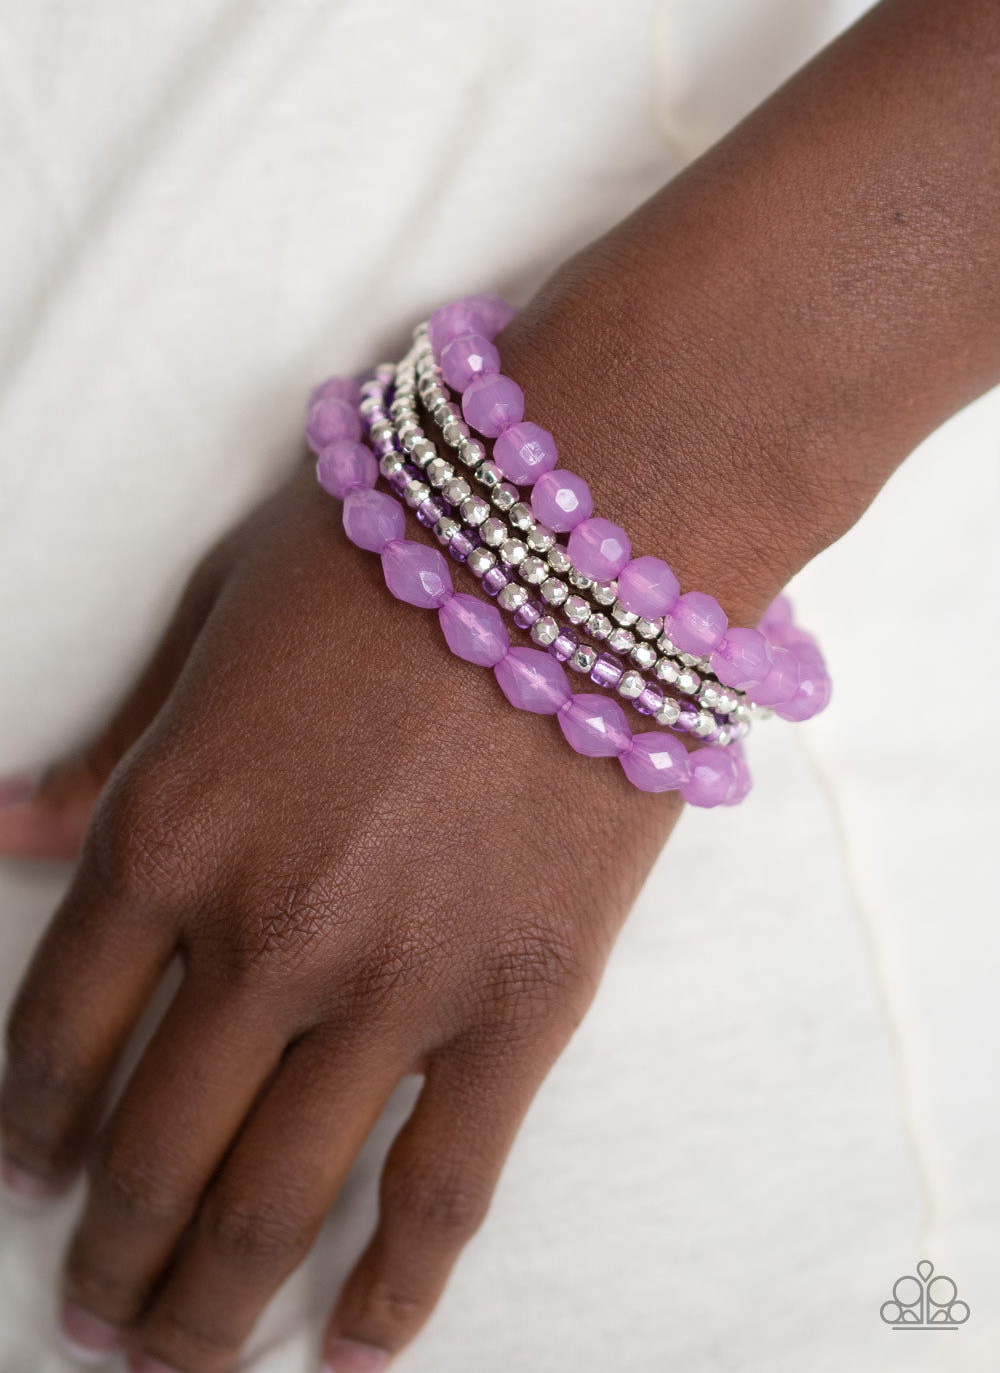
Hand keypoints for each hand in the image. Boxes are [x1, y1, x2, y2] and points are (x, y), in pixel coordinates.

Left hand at [0, 443, 686, 1371]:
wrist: (591, 528)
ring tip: (177, 1356)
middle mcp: (261, 932)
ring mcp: (396, 983)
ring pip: (275, 1197)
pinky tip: (347, 1349)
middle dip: (110, 1249)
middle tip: (95, 1308)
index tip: (31, 1171)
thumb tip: (7, 829)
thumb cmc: (396, 546)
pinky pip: (443, 1188)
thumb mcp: (216, 622)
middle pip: (154, 1146)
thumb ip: (117, 751)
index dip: (32, 1122)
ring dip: (209, 1299)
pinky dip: (393, 1290)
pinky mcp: (523, 1005)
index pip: (59, 1028)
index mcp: (169, 829)